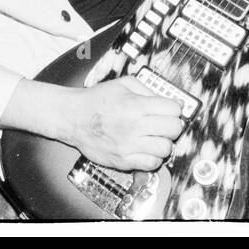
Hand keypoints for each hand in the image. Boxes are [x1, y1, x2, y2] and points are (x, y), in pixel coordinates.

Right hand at [64, 77, 182, 171]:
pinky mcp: (123, 160)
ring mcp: (129, 145)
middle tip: (167, 123)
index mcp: (135, 105)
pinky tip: (148, 149)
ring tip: (157, 137)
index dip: (176, 108)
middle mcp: (134, 126)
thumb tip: (168, 100)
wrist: (72, 117)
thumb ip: (147, 90)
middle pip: (174, 129)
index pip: (173, 110)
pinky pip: (151, 164)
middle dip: (173, 125)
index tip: (172, 109)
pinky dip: (154, 157)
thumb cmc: (95, 100)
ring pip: (165, 149)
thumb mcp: (122, 84)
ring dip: (164, 142)